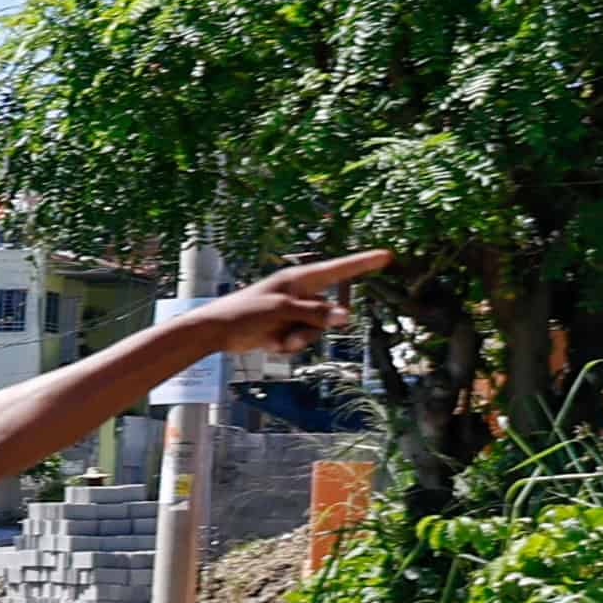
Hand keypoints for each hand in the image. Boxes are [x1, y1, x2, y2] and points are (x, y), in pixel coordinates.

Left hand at [190, 249, 387, 358]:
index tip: (386, 255)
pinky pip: (302, 341)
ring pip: (317, 332)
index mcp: (300, 279)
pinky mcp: (288, 329)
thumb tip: (346, 316)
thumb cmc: (244, 312)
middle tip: (289, 327)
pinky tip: (268, 343)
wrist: (216, 331)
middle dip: (314, 326)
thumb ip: (315, 313)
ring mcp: (295, 313)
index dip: (363, 263)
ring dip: (298, 340)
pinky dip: (287, 346)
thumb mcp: (282, 310)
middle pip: (330, 313)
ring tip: (275, 337)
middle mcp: (301, 294)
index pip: (339, 270)